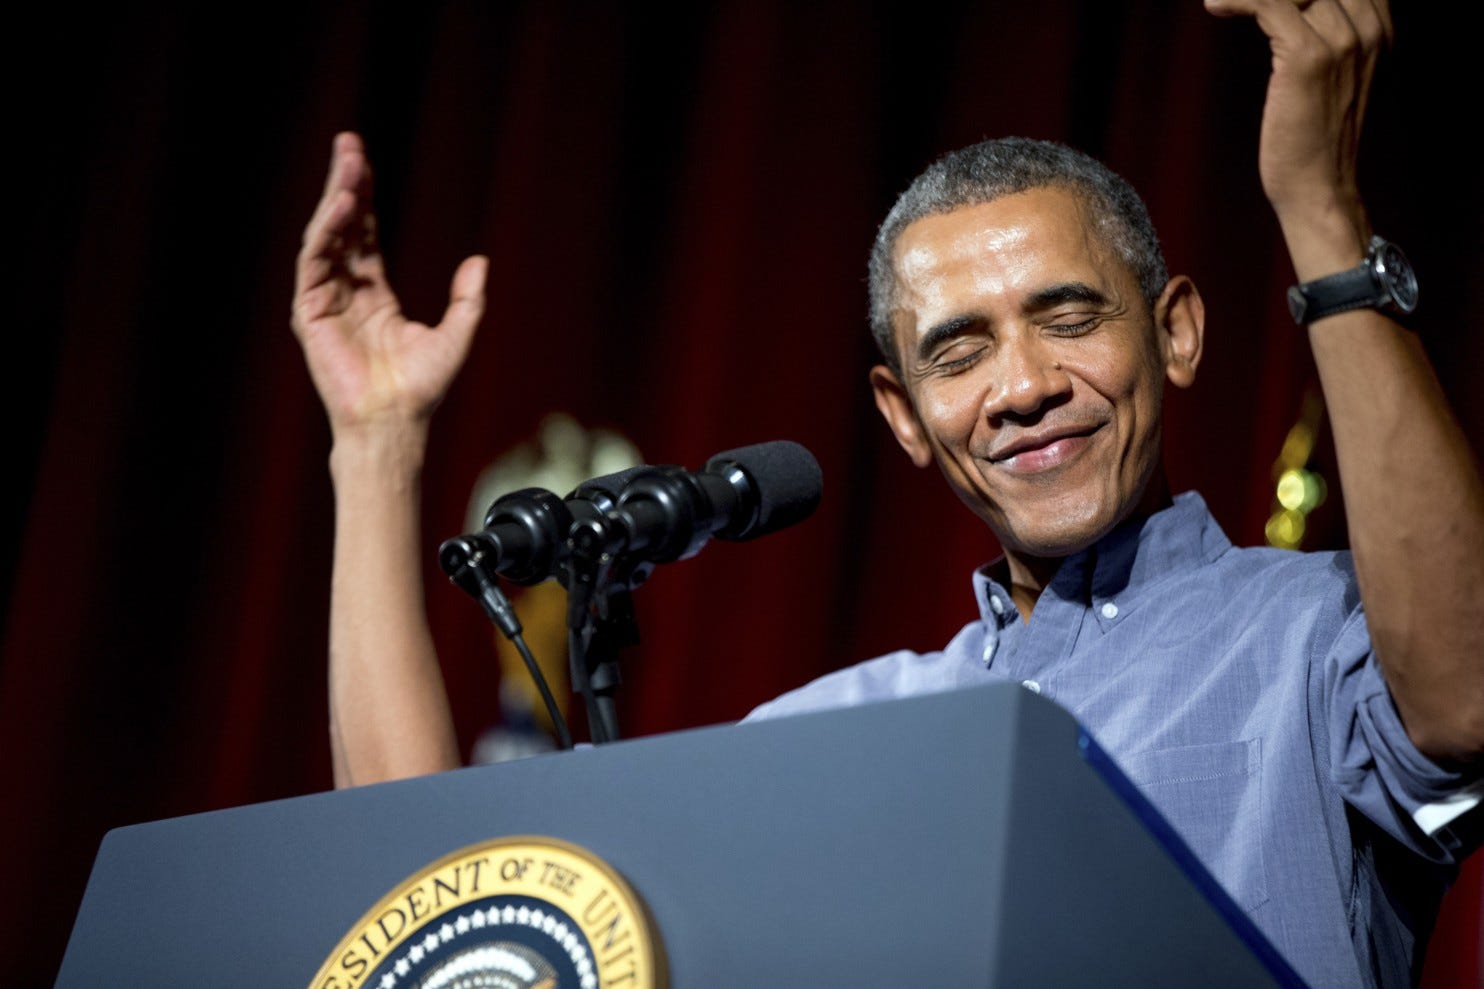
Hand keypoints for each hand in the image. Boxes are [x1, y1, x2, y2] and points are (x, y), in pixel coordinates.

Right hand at [291, 132, 486, 436]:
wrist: (395, 420)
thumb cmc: (421, 388)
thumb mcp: (455, 335)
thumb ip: (468, 299)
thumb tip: (479, 261)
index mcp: (374, 295)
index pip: (366, 235)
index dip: (367, 199)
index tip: (364, 162)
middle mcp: (346, 292)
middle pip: (343, 226)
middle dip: (346, 185)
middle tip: (349, 144)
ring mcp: (325, 300)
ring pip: (326, 237)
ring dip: (336, 200)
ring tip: (349, 166)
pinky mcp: (311, 312)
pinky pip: (315, 262)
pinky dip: (326, 232)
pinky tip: (340, 207)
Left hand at [1205, 0, 1390, 224]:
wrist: (1320, 189)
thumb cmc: (1317, 140)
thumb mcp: (1334, 77)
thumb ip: (1326, 37)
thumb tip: (1290, 10)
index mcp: (1380, 29)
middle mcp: (1369, 29)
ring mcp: (1342, 41)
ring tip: (1224, 0)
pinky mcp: (1307, 57)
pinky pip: (1268, 3)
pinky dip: (1237, 0)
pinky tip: (1215, 6)